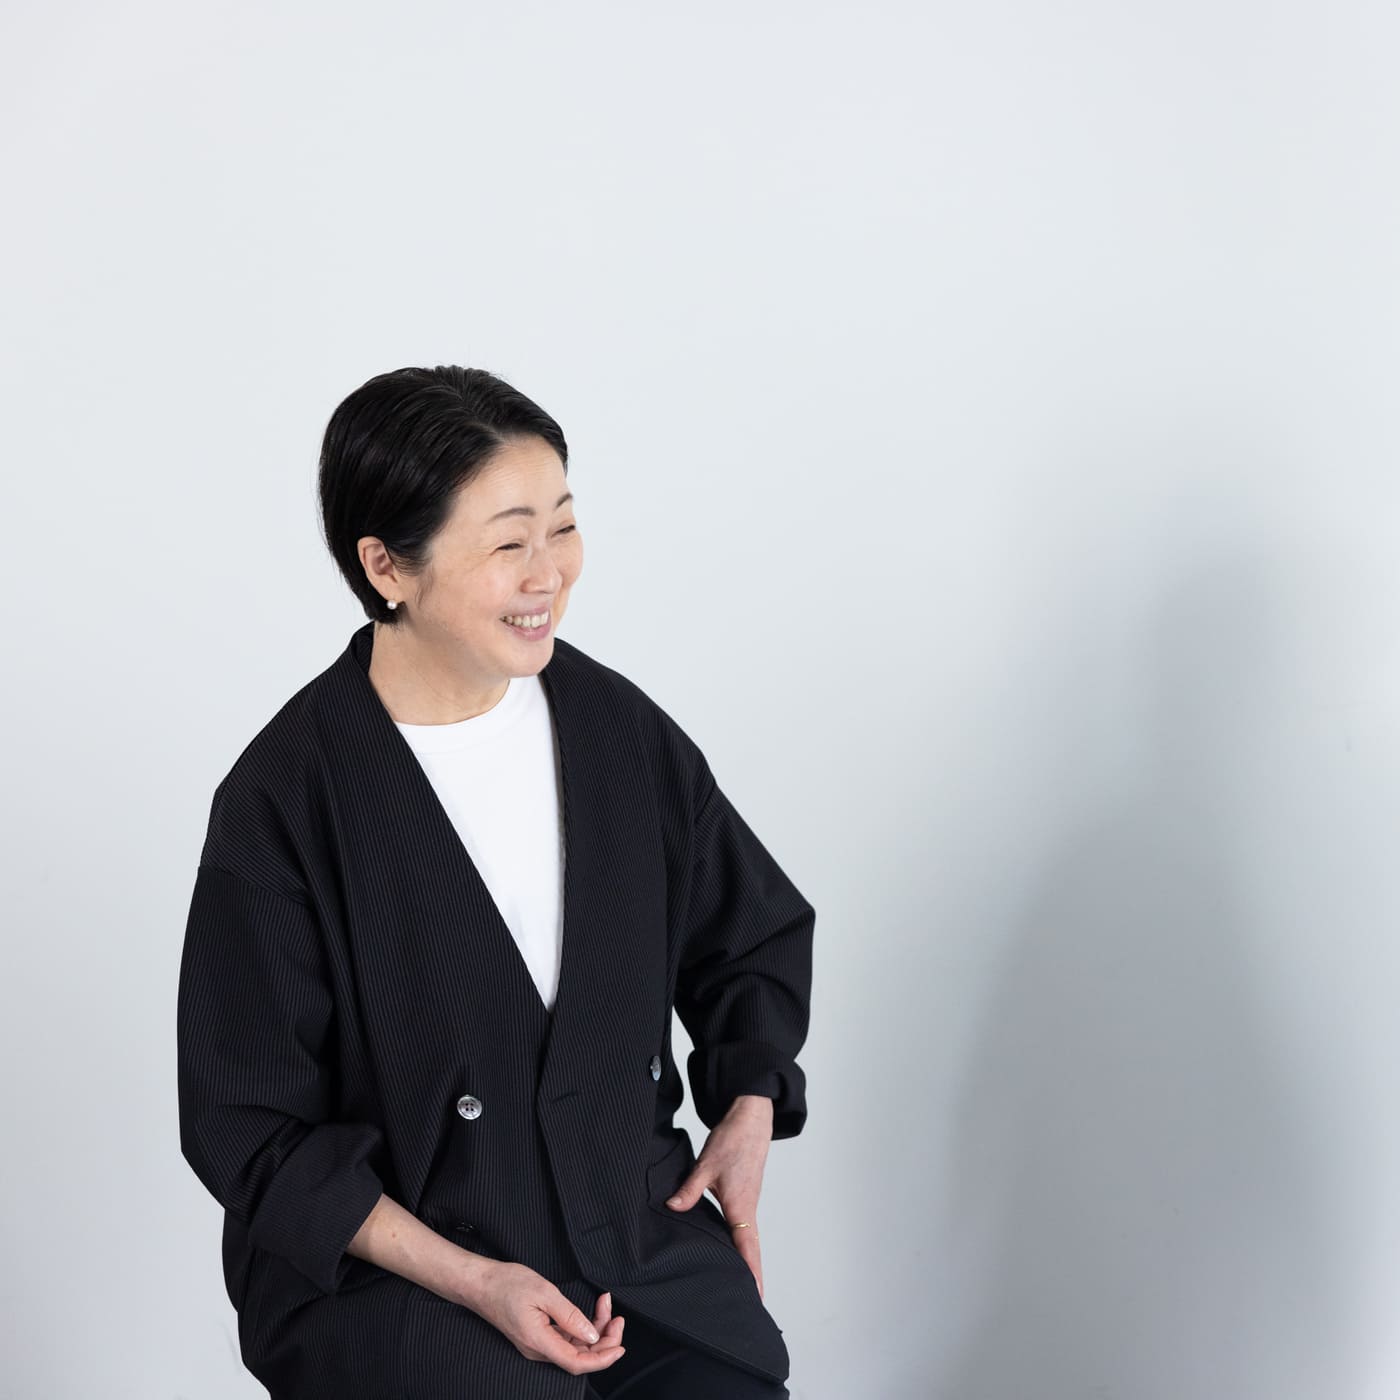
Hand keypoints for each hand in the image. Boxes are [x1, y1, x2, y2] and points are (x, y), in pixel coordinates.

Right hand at [466, 1261, 625, 1374]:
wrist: (481, 1283)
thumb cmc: (508, 1284)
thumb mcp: (544, 1292)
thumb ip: (569, 1316)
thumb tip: (592, 1335)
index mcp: (539, 1341)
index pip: (577, 1362)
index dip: (602, 1359)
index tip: (620, 1347)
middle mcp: (538, 1349)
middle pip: (579, 1356)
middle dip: (604, 1340)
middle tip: (618, 1317)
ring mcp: (537, 1343)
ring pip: (574, 1347)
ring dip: (595, 1331)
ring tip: (606, 1305)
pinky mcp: (537, 1335)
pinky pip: (566, 1338)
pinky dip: (582, 1327)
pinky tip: (593, 1310)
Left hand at [665, 1093, 773, 1296]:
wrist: (751, 1119)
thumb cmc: (734, 1141)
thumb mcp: (707, 1165)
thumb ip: (690, 1189)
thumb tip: (673, 1207)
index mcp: (741, 1206)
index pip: (748, 1248)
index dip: (752, 1273)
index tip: (756, 1297)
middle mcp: (747, 1209)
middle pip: (750, 1250)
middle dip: (750, 1275)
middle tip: (747, 1301)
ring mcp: (748, 1202)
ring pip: (747, 1238)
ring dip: (744, 1259)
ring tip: (738, 1282)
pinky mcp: (744, 1194)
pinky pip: (742, 1225)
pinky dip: (739, 1242)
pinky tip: (727, 1247)